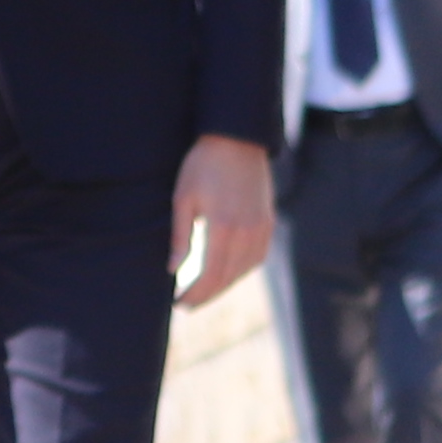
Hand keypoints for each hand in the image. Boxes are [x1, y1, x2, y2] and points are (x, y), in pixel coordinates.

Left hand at [171, 135, 273, 307]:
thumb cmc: (203, 165)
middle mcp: (247, 232)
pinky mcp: (268, 221)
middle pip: (228, 277)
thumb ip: (180, 236)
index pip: (210, 275)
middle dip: (207, 294)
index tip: (179, 303)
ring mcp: (261, 227)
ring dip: (224, 284)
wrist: (237, 138)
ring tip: (204, 290)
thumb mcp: (183, 198)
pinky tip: (227, 272)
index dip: (195, 293)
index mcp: (223, 227)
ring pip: (245, 270)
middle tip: (188, 304)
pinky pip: (257, 256)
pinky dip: (241, 270)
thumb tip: (173, 269)